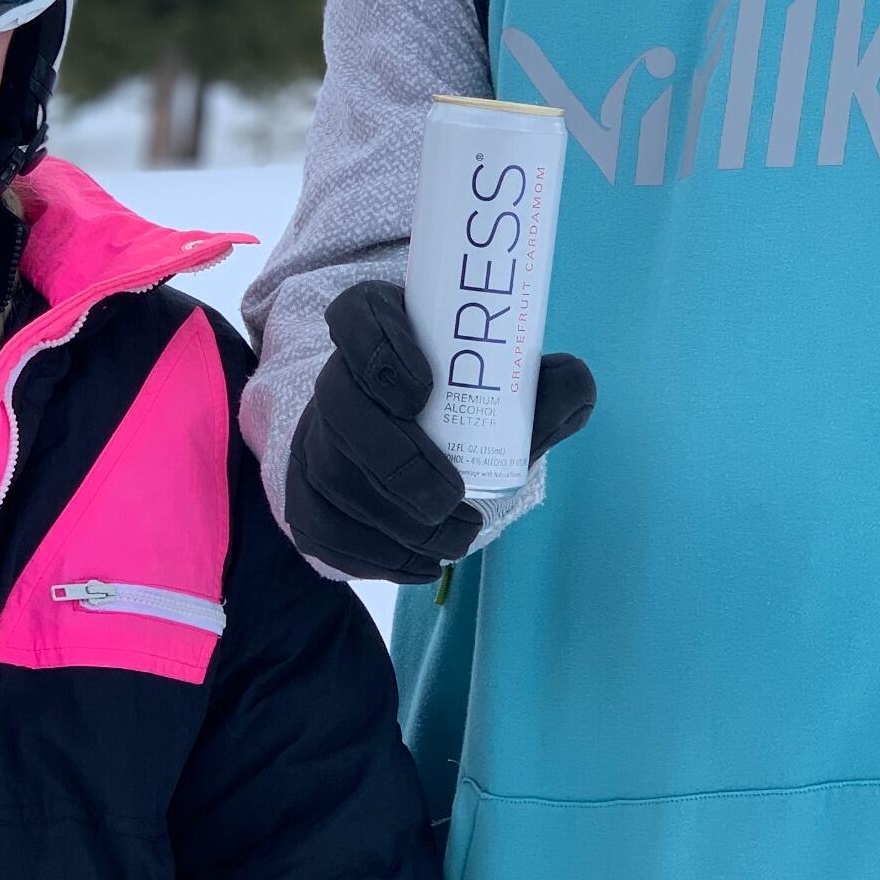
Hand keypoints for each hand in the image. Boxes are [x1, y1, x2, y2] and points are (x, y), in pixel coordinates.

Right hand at [283, 280, 595, 584]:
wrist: (410, 459)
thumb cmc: (463, 413)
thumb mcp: (505, 393)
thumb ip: (543, 388)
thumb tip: (575, 382)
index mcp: (379, 330)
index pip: (357, 316)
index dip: (378, 349)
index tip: (422, 390)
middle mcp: (335, 379)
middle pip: (339, 406)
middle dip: (394, 459)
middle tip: (451, 497)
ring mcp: (312, 439)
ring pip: (330, 474)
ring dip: (392, 518)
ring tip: (454, 538)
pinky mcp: (304, 497)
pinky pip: (320, 527)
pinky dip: (372, 554)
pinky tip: (420, 563)